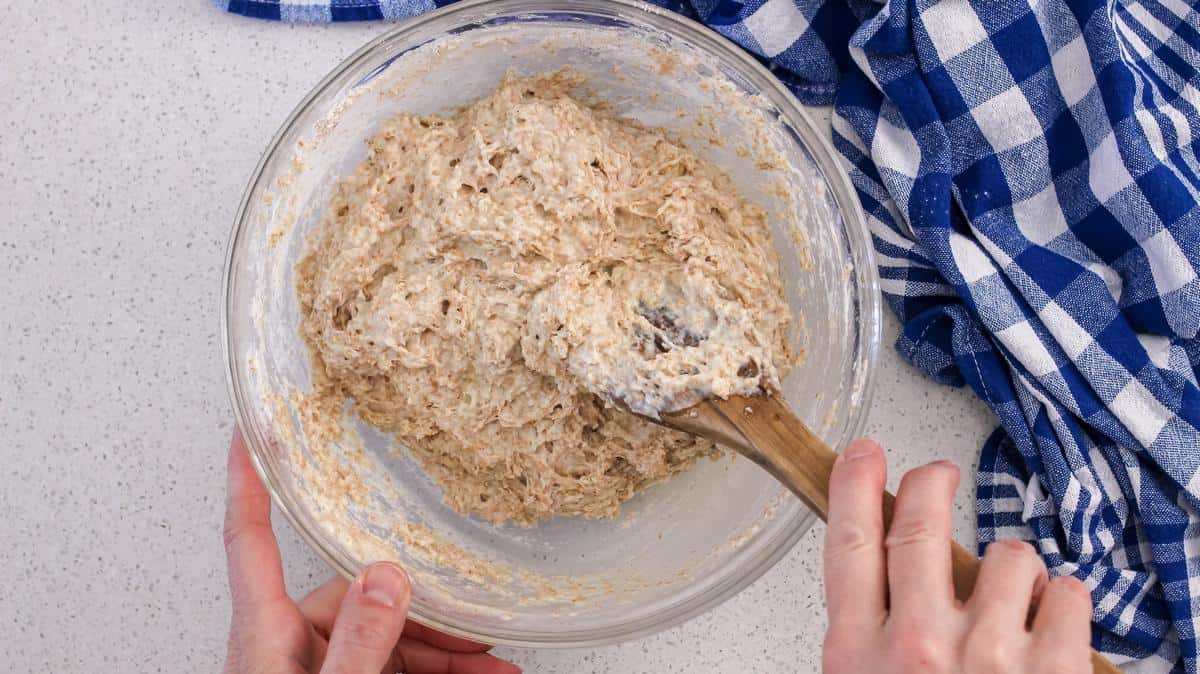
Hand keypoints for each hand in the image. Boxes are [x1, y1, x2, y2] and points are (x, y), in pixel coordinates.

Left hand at [223, 431, 520, 673]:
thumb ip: (358, 644)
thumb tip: (387, 577)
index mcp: (265, 636)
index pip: (249, 536)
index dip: (247, 477)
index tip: (247, 427)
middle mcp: (285, 647)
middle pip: (358, 601)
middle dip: (430, 619)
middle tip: (483, 640)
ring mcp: (311, 672)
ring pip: (385, 643)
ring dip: (445, 657)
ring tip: (496, 671)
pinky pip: (390, 672)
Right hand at [822, 439, 1091, 673]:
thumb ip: (870, 644)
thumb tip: (884, 589)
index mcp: (859, 657)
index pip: (850, 546)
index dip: (855, 488)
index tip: (863, 457)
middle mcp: (920, 646)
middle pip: (920, 527)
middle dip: (930, 485)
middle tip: (937, 475)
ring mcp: (989, 656)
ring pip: (1008, 558)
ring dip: (1015, 569)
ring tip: (1016, 602)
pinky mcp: (1054, 670)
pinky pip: (1069, 595)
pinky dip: (1065, 602)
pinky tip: (1054, 627)